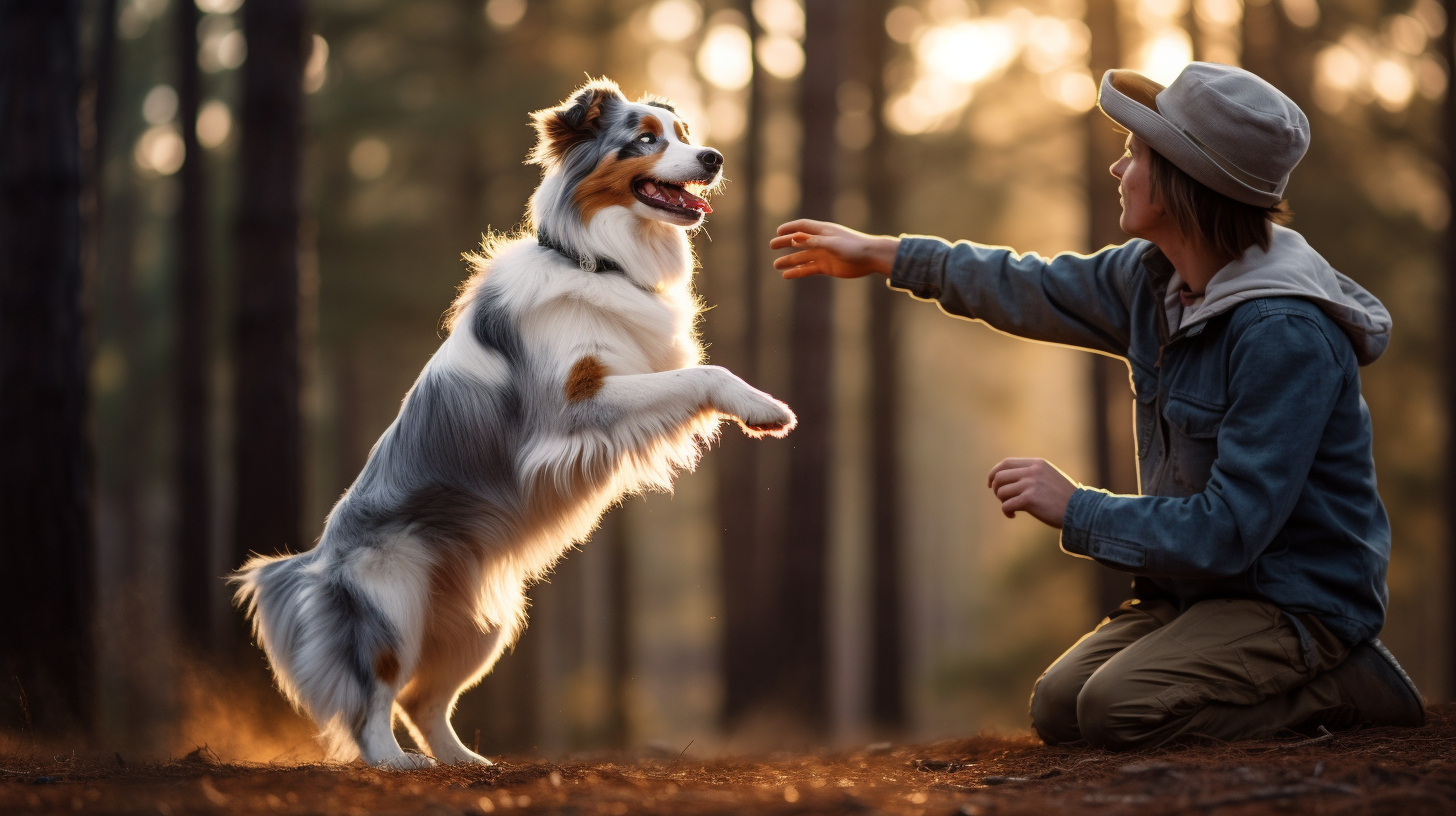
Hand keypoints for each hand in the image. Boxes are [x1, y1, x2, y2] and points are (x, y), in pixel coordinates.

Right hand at [769, 219, 899, 278]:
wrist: (871, 258)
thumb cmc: (853, 246)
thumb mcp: (832, 243)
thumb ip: (813, 241)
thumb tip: (794, 239)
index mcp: (823, 231)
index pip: (802, 227)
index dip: (790, 228)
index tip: (777, 232)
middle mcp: (821, 242)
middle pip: (799, 241)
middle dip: (785, 243)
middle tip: (771, 246)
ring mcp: (823, 255)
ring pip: (802, 257)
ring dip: (789, 260)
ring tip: (776, 265)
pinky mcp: (827, 267)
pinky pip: (808, 269)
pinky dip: (798, 272)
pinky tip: (787, 275)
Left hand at [987, 458, 1078, 528]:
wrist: (1080, 511)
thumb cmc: (1063, 497)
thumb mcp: (1049, 477)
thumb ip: (1031, 474)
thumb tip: (1006, 478)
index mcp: (1037, 464)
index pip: (1006, 463)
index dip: (994, 473)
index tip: (991, 483)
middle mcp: (1032, 471)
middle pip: (1000, 477)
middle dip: (997, 489)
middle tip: (1004, 499)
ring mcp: (1030, 484)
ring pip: (1001, 491)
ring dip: (1002, 501)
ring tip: (1012, 508)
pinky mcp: (1029, 499)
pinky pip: (1006, 505)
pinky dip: (1006, 511)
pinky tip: (1013, 515)